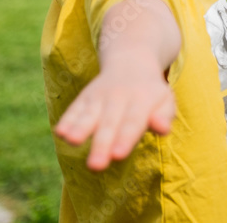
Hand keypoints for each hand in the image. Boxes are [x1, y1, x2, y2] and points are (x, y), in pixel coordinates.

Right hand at [55, 58, 175, 170]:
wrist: (131, 61)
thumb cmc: (151, 92)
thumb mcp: (165, 101)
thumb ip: (165, 116)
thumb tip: (163, 129)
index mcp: (142, 101)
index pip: (133, 123)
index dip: (125, 139)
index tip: (118, 156)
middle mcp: (119, 98)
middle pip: (109, 124)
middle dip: (102, 144)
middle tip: (95, 165)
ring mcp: (100, 96)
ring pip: (89, 115)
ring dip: (80, 128)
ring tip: (72, 141)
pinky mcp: (85, 97)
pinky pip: (75, 108)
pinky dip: (67, 119)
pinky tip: (60, 133)